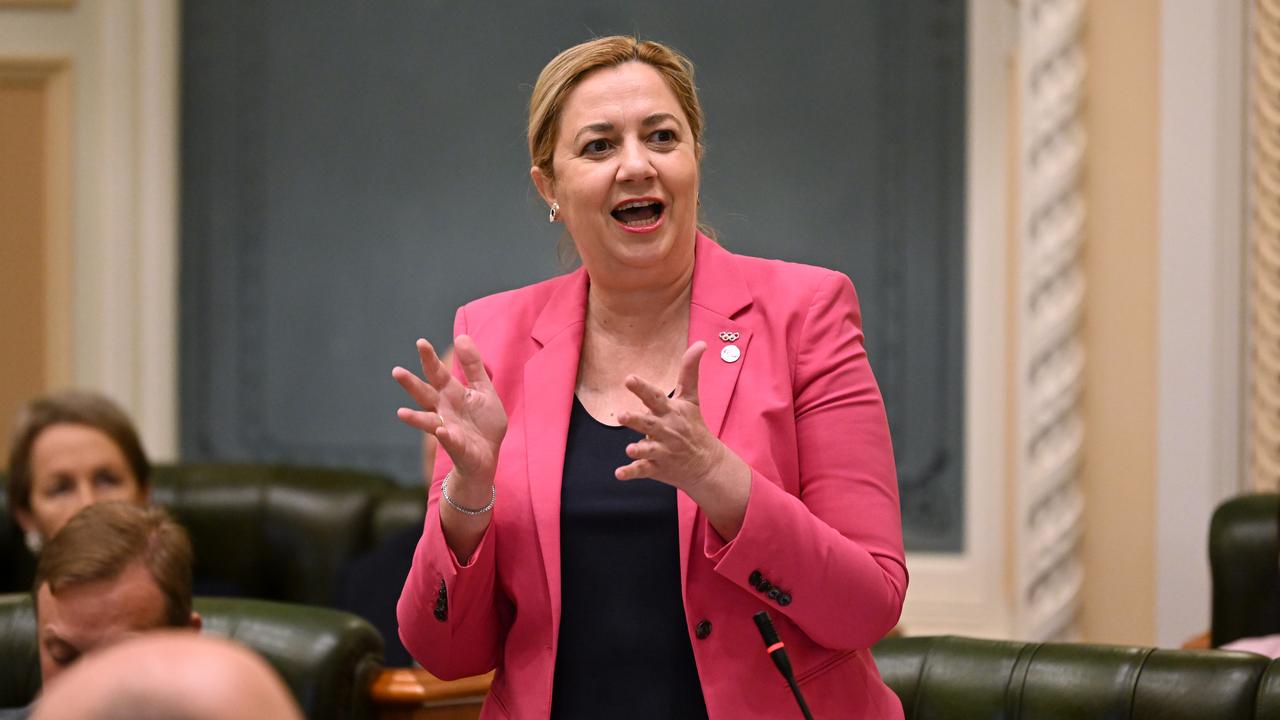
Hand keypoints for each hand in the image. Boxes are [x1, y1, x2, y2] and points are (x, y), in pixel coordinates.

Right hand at [392, 335, 507, 491]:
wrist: (488, 455)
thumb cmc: (482, 422)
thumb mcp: (483, 389)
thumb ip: (473, 366)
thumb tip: (461, 336)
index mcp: (451, 394)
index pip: (438, 373)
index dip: (429, 359)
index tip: (420, 342)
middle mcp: (443, 411)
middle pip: (425, 395)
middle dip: (411, 385)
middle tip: (396, 371)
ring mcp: (447, 429)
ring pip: (427, 421)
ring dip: (415, 418)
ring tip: (401, 413)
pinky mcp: (457, 447)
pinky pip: (450, 441)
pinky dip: (445, 435)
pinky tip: (440, 429)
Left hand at [615, 341, 746, 494]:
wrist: (707, 464)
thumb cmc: (693, 427)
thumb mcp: (691, 399)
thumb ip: (689, 371)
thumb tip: (701, 343)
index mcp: (671, 412)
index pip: (655, 398)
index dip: (642, 388)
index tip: (629, 379)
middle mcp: (666, 430)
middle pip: (649, 424)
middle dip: (636, 420)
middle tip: (621, 415)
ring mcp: (662, 450)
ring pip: (648, 449)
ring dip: (639, 448)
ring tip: (629, 448)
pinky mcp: (657, 468)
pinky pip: (643, 470)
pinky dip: (631, 472)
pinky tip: (619, 473)